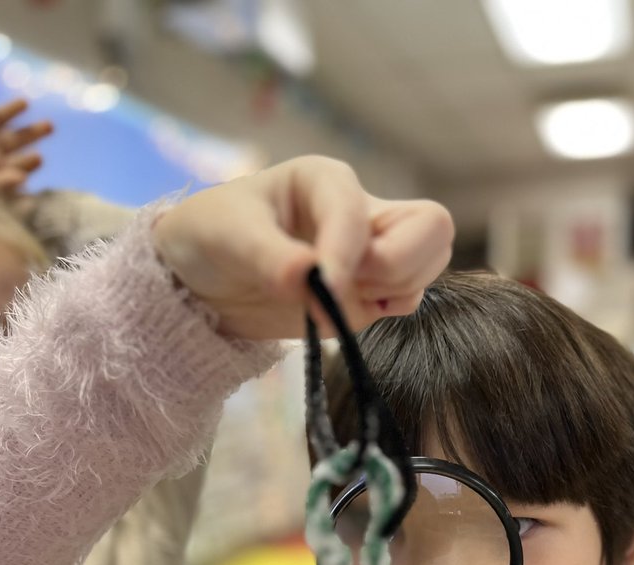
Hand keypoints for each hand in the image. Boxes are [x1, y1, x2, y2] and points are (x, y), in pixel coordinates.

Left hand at [152, 155, 453, 340]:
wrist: (201, 280)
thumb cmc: (211, 237)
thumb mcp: (228, 239)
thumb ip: (271, 259)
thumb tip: (310, 280)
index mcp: (326, 181)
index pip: (363, 213)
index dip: (348, 254)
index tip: (323, 291)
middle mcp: (360, 211)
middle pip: (432, 228)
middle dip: (398, 265)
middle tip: (345, 287)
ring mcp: (371, 253)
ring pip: (427, 266)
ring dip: (392, 291)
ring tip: (334, 299)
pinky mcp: (370, 291)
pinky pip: (405, 301)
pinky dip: (382, 314)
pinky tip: (337, 314)